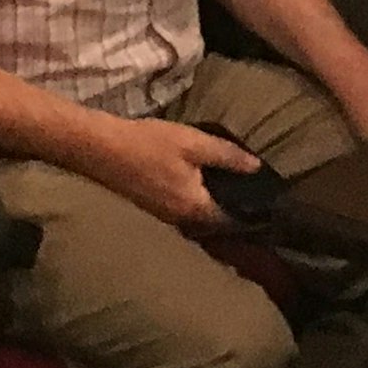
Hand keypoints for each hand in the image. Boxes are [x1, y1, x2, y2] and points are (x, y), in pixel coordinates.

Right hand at [103, 117, 261, 229]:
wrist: (101, 149)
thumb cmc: (149, 145)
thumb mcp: (193, 144)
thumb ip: (227, 157)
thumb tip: (257, 167)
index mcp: (195, 207)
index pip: (230, 222)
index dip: (249, 217)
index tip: (266, 209)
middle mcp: (181, 220)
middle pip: (213, 223)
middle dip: (230, 215)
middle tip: (250, 200)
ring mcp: (163, 217)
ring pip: (197, 219)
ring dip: (212, 210)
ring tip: (229, 193)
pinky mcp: (151, 208)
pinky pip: (183, 212)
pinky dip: (196, 204)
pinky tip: (199, 187)